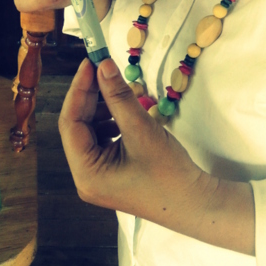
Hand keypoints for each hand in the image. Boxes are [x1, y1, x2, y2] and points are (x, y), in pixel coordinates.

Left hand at [58, 59, 255, 254]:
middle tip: (103, 66)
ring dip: (104, 105)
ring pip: (92, 129)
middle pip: (79, 125)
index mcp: (85, 173)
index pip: (70, 123)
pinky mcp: (113, 171)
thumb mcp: (141, 129)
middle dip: (92, 95)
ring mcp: (99, 175)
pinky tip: (128, 106)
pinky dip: (114, 118)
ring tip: (119, 86)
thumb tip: (103, 65)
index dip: (78, 89)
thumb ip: (119, 96)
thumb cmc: (168, 172)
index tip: (90, 62)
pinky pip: (105, 137)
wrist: (195, 203)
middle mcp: (86, 176)